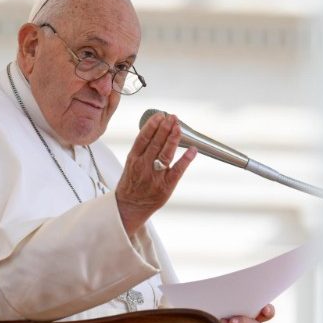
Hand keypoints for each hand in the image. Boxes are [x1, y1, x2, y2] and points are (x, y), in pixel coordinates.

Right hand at [115, 112, 196, 234]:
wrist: (129, 207)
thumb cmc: (132, 183)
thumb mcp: (131, 163)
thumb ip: (143, 149)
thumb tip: (157, 130)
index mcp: (133, 159)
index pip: (143, 138)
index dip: (152, 125)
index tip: (160, 116)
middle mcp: (143, 166)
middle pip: (156, 143)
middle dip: (165, 128)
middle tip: (172, 117)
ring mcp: (155, 177)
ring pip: (165, 154)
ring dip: (173, 139)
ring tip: (179, 127)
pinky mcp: (166, 186)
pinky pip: (178, 171)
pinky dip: (186, 160)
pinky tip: (192, 150)